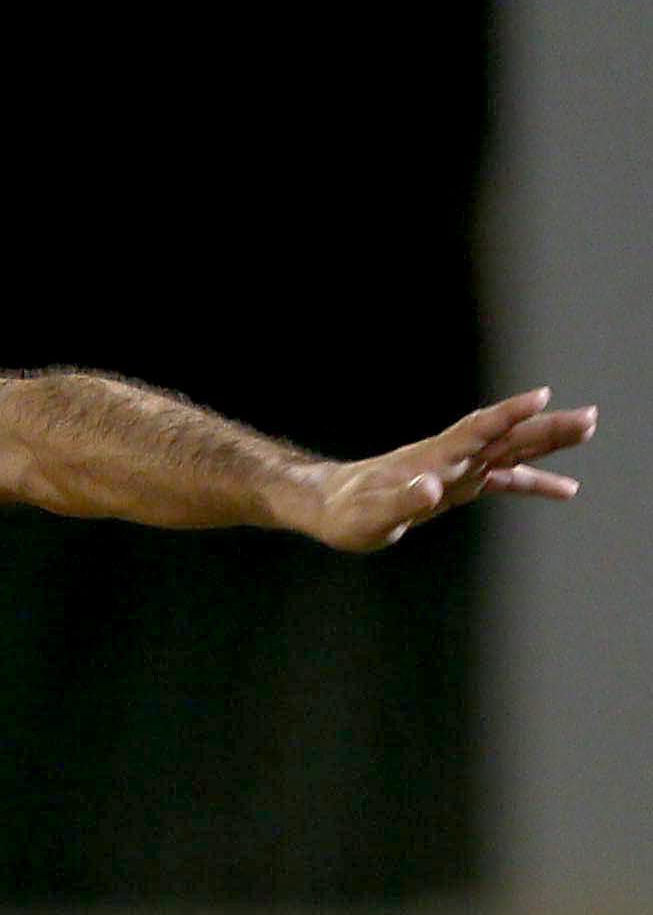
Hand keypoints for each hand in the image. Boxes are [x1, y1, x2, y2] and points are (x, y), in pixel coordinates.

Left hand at [289, 387, 596, 552]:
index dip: (506, 415)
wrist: (326, 506)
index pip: (475, 431)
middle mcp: (448, 459)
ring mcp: (455, 470)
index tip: (539, 397)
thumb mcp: (369, 517)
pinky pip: (501, 479)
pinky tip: (564, 488)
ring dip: (546, 443)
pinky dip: (531, 481)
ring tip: (587, 432)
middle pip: (503, 437)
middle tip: (588, 418)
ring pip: (508, 452)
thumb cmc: (344, 513)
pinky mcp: (455, 485)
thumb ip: (401, 502)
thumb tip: (432, 489)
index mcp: (431, 460)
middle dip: (544, 427)